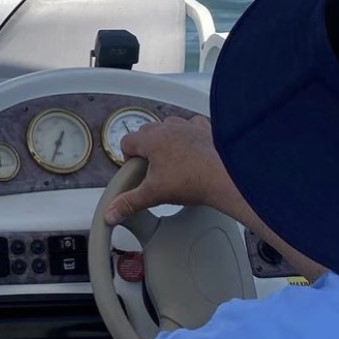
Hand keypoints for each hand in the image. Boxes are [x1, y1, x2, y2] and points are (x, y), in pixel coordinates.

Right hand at [104, 114, 233, 225]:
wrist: (226, 176)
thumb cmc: (193, 180)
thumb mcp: (154, 194)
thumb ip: (130, 203)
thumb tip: (111, 213)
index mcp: (151, 140)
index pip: (127, 141)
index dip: (128, 157)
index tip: (136, 170)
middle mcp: (168, 128)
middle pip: (147, 131)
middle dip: (147, 147)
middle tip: (154, 168)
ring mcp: (188, 126)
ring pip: (170, 125)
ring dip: (168, 138)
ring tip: (174, 158)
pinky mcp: (207, 128)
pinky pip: (193, 125)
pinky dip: (191, 133)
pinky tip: (195, 148)